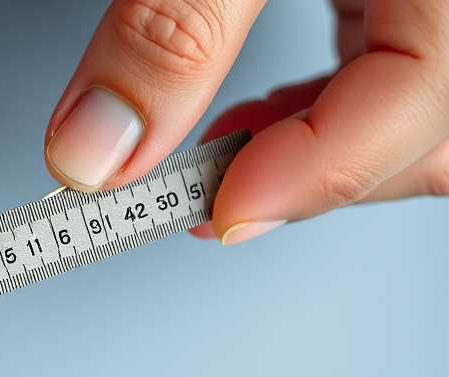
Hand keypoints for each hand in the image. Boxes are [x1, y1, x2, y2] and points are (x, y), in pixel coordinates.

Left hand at [43, 0, 448, 243]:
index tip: (213, 212)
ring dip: (317, 161)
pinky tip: (255, 127)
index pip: (426, 94)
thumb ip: (173, 27)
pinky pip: (389, 80)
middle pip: (429, 134)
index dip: (319, 170)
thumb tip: (97, 149)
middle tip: (200, 205)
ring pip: (416, 121)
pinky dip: (320, 117)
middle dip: (317, 182)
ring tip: (218, 175)